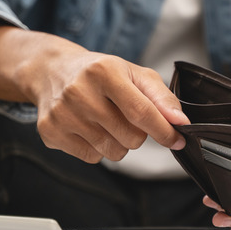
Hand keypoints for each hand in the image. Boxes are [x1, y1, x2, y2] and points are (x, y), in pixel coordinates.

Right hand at [0, 20, 189, 163]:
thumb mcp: (133, 74)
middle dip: (138, 135)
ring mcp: (62, 113)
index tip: (177, 140)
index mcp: (103, 71)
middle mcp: (79, 91)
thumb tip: (180, 122)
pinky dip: (98, 149)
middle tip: (126, 118)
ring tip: (106, 122)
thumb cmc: (100, 74)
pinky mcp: (50, 131)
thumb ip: (161, 97)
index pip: (141, 112)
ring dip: (118, 143)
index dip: (164, 131)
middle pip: (130, 137)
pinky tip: (88, 128)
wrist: (52, 71)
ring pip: (112, 152)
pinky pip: (91, 158)